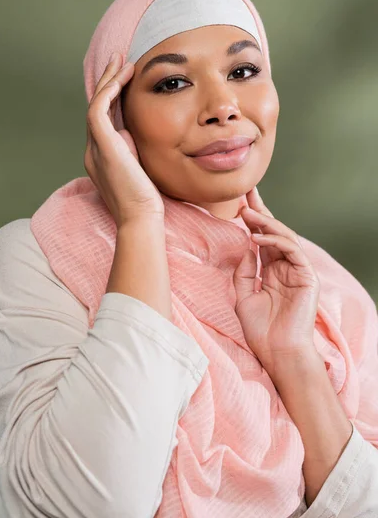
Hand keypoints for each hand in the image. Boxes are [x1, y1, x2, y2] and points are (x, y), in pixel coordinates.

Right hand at [84, 52, 164, 227]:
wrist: (141, 218)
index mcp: (102, 158)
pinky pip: (99, 109)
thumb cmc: (147, 201)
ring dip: (109, 81)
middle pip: (97, 108)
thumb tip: (133, 133)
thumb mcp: (140, 170)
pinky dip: (110, 91)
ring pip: (96, 105)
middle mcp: (93, 151)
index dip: (113, 97)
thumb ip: (133, 151)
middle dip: (107, 82)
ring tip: (121, 61)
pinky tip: (123, 77)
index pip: (105, 120)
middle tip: (117, 60)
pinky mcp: (103, 146)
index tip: (125, 79)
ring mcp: (95, 148)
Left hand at [232, 187, 319, 373]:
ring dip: (265, 222)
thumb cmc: (261, 330)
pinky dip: (275, 241)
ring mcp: (297, 271)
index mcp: (271, 270)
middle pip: (274, 231)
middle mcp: (285, 267)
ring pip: (285, 237)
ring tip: (247, 212)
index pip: (262, 238)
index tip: (239, 202)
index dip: (252, 219)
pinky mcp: (307, 276)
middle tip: (246, 193)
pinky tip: (256, 237)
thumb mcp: (243, 296)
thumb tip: (246, 248)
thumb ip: (244, 272)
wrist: (277, 352)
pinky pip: (292, 251)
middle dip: (260, 211)